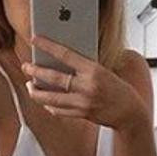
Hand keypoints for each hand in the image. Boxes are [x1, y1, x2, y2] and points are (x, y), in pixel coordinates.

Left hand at [22, 35, 142, 130]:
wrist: (130, 113)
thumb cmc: (118, 89)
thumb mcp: (104, 71)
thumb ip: (84, 67)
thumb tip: (62, 60)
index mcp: (94, 70)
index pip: (65, 55)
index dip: (48, 46)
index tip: (35, 40)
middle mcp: (87, 87)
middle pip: (54, 78)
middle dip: (36, 71)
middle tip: (26, 67)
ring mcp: (83, 103)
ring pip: (51, 98)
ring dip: (37, 92)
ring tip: (30, 86)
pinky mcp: (82, 115)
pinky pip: (59, 111)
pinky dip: (49, 105)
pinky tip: (44, 100)